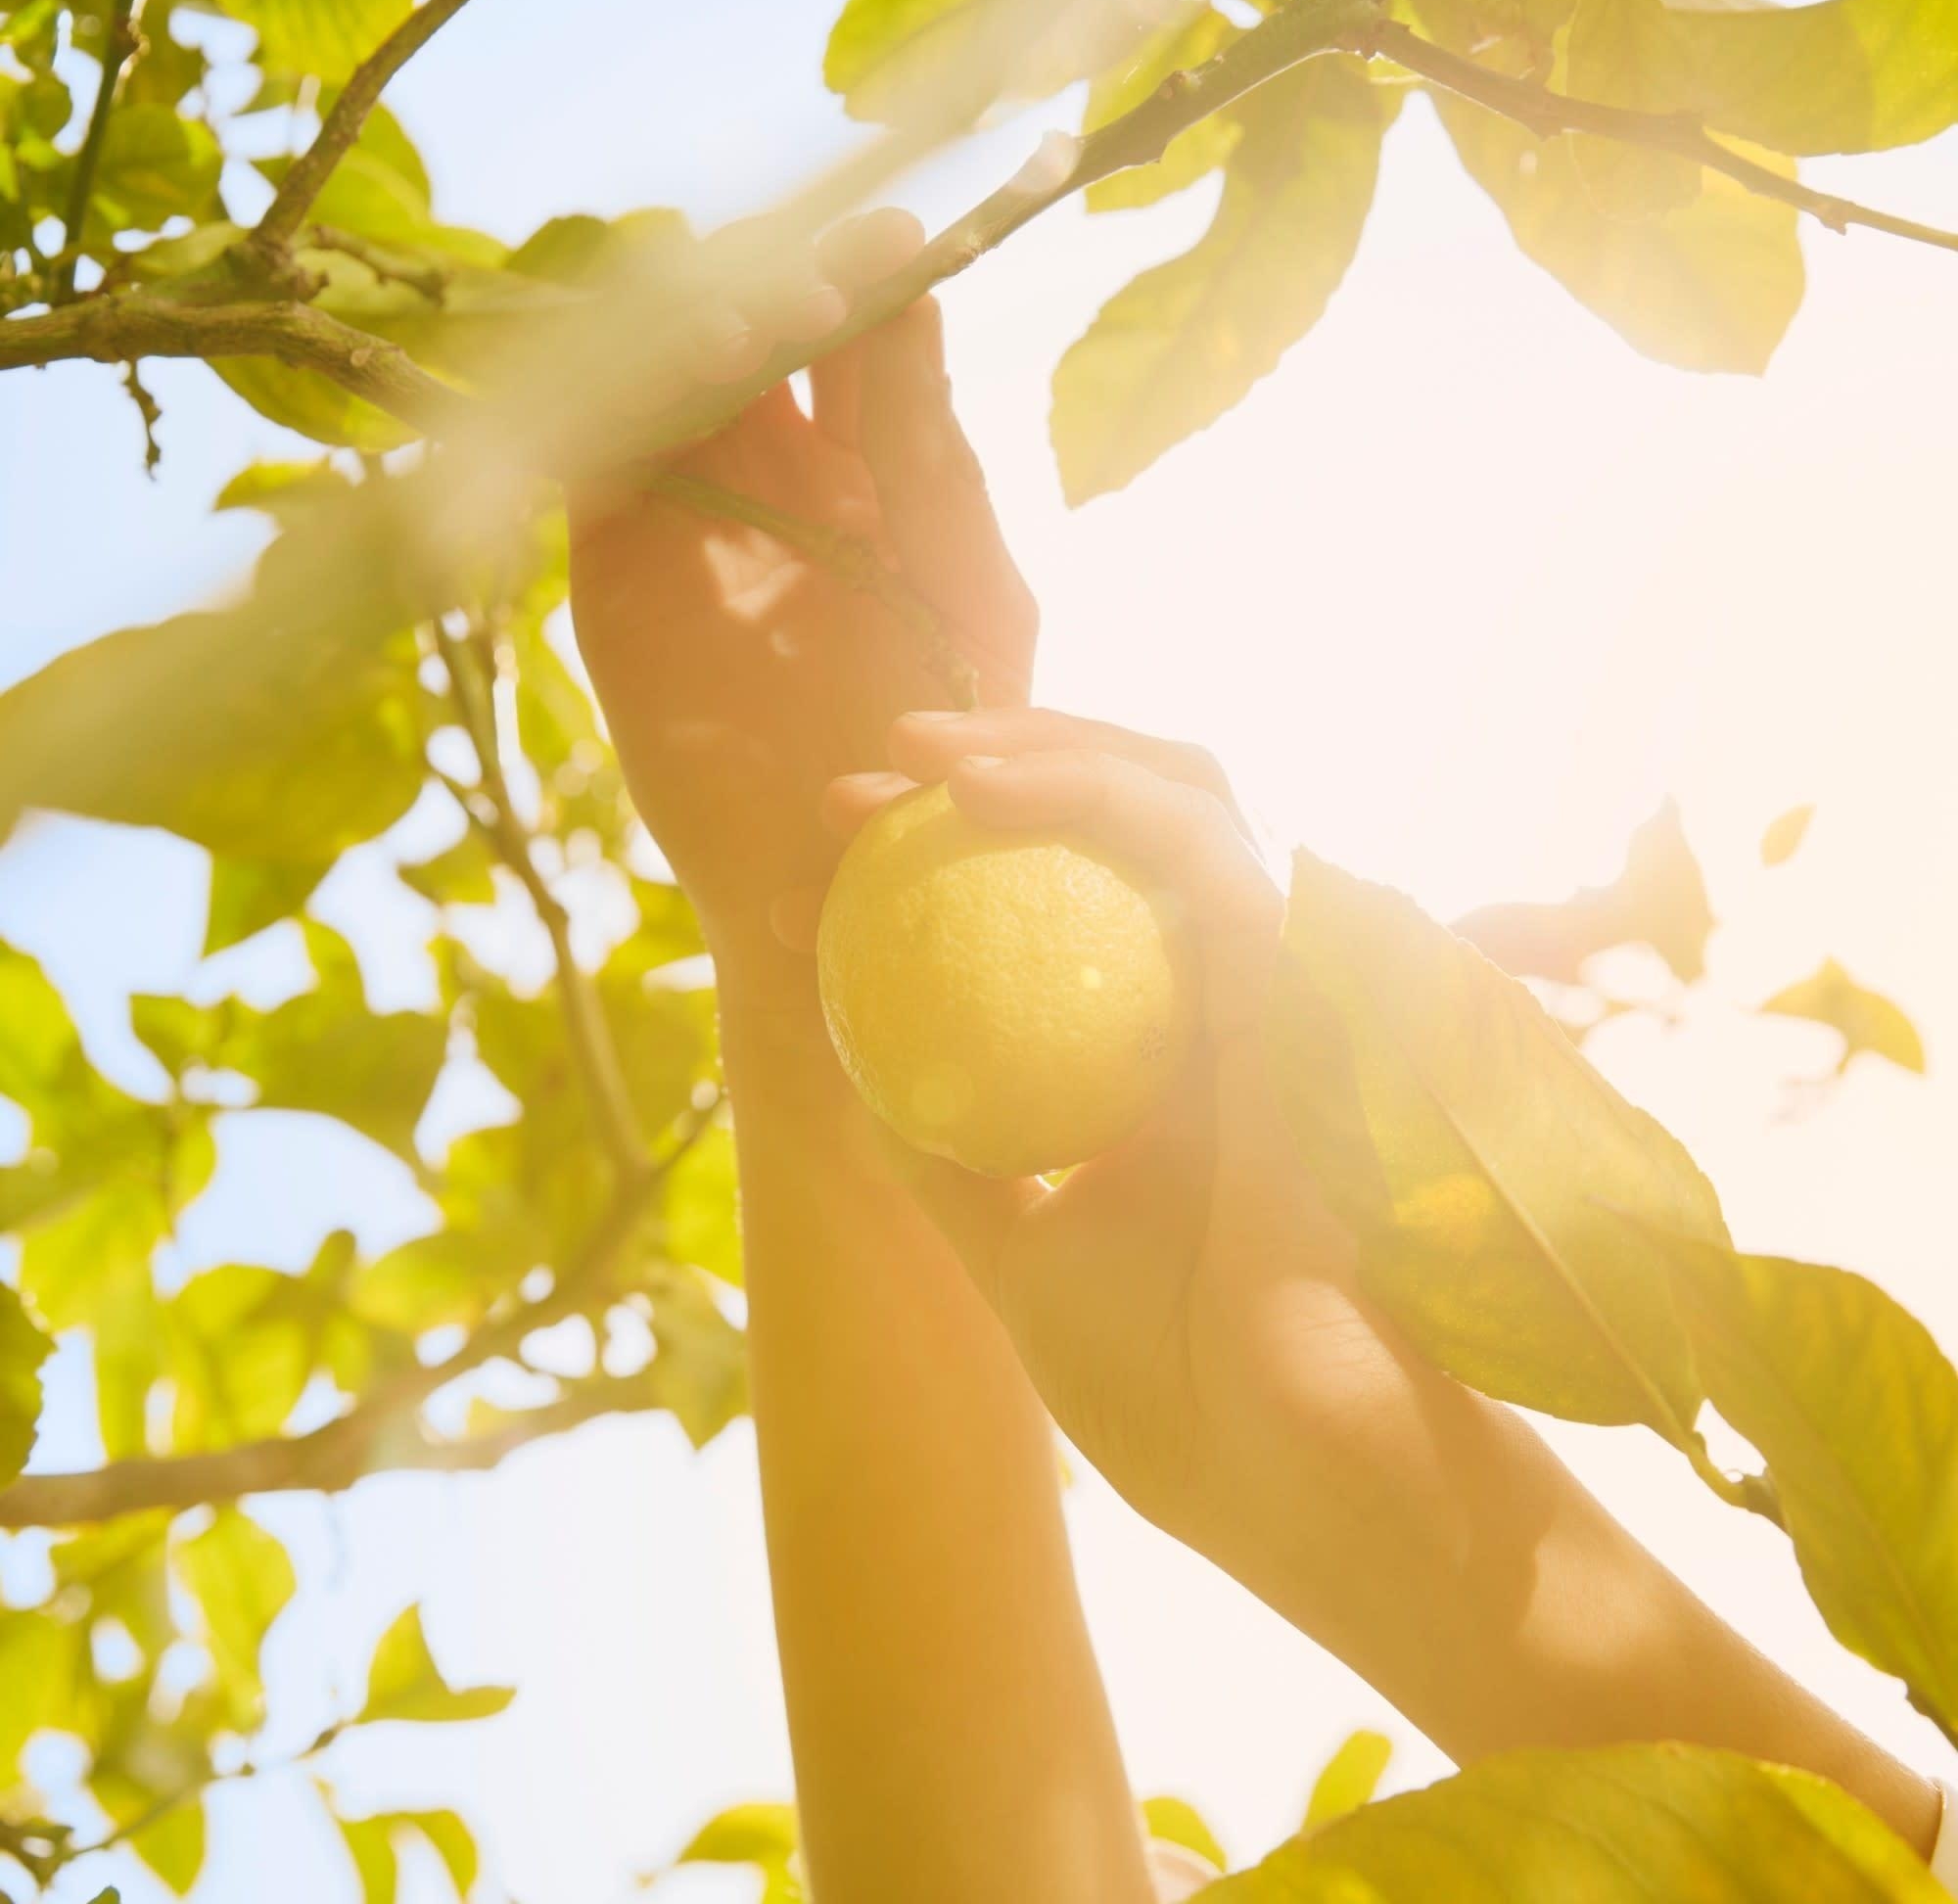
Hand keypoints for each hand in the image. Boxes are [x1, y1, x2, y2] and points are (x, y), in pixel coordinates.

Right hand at [567, 211, 1036, 993]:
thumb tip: (919, 301)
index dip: (865, 274)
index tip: (890, 242)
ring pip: (665, 375)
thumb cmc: (946, 747)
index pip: (855, 332)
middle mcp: (774, 471)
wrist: (846, 881)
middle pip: (749, 328)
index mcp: (873, 467)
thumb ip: (940, 464)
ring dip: (691, 336)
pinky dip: (611, 409)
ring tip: (743, 342)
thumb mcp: (971, 596)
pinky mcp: (617, 567)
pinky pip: (594, 458)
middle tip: (809, 299)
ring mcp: (692, 511)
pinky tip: (666, 389)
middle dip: (772, 292)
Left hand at [821, 709, 1417, 1544]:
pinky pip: (1203, 854)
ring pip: (1178, 802)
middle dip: (991, 781)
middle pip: (1119, 835)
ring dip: (1043, 754)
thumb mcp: (1021, 1260)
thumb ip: (952, 1163)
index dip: (945, 871)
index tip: (821, 877)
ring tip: (914, 757)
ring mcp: (1273, 992)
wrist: (1303, 1487)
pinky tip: (981, 793)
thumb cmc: (1186, 1400)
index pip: (1063, 917)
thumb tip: (854, 1072)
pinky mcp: (1307, 992)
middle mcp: (1225, 1009)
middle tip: (857, 793)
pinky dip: (1094, 800)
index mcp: (1167, 1065)